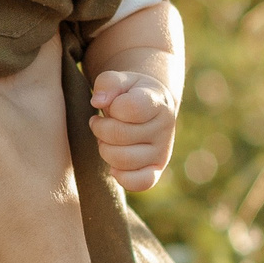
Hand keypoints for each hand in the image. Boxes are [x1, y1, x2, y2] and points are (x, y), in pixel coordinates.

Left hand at [89, 72, 175, 191]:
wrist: (151, 106)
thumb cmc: (130, 92)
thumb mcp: (120, 79)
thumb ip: (107, 83)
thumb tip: (98, 102)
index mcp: (158, 101)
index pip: (130, 108)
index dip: (112, 107)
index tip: (110, 105)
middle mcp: (165, 128)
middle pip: (120, 136)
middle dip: (100, 129)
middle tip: (100, 122)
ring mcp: (162, 151)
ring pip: (122, 160)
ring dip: (104, 149)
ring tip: (106, 139)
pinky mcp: (156, 169)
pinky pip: (140, 183)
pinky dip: (121, 177)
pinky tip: (114, 165)